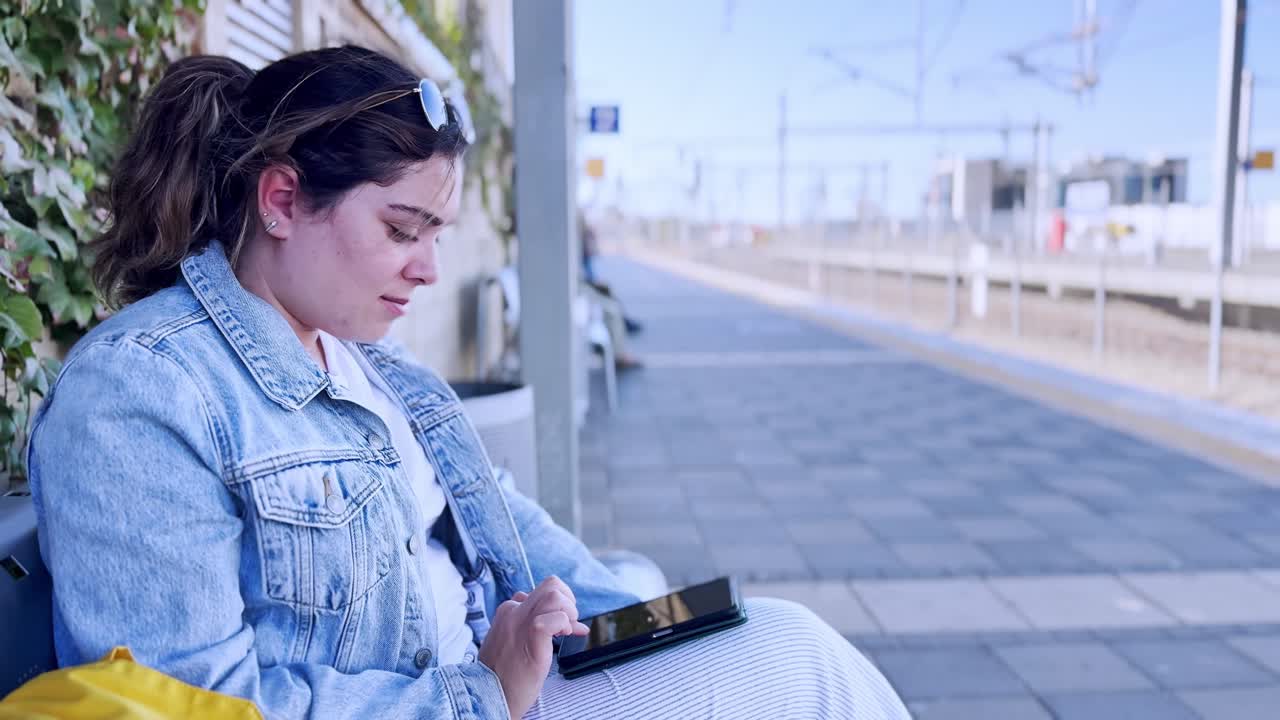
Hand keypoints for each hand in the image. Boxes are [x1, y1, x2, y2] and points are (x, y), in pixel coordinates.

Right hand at [478, 576, 588, 718]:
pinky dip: (565, 624)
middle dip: (568, 600)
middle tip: (569, 623)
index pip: (539, 593)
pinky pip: (555, 617)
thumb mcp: (511, 643)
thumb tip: (567, 623)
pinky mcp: (532, 635)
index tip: (565, 627)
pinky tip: (562, 637)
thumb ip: (531, 627)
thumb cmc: (504, 675)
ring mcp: (521, 621)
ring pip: (554, 593)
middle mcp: (513, 611)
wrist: (489, 695)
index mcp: (507, 611)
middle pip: (550, 585)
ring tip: (567, 629)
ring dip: (569, 609)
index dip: (558, 606)